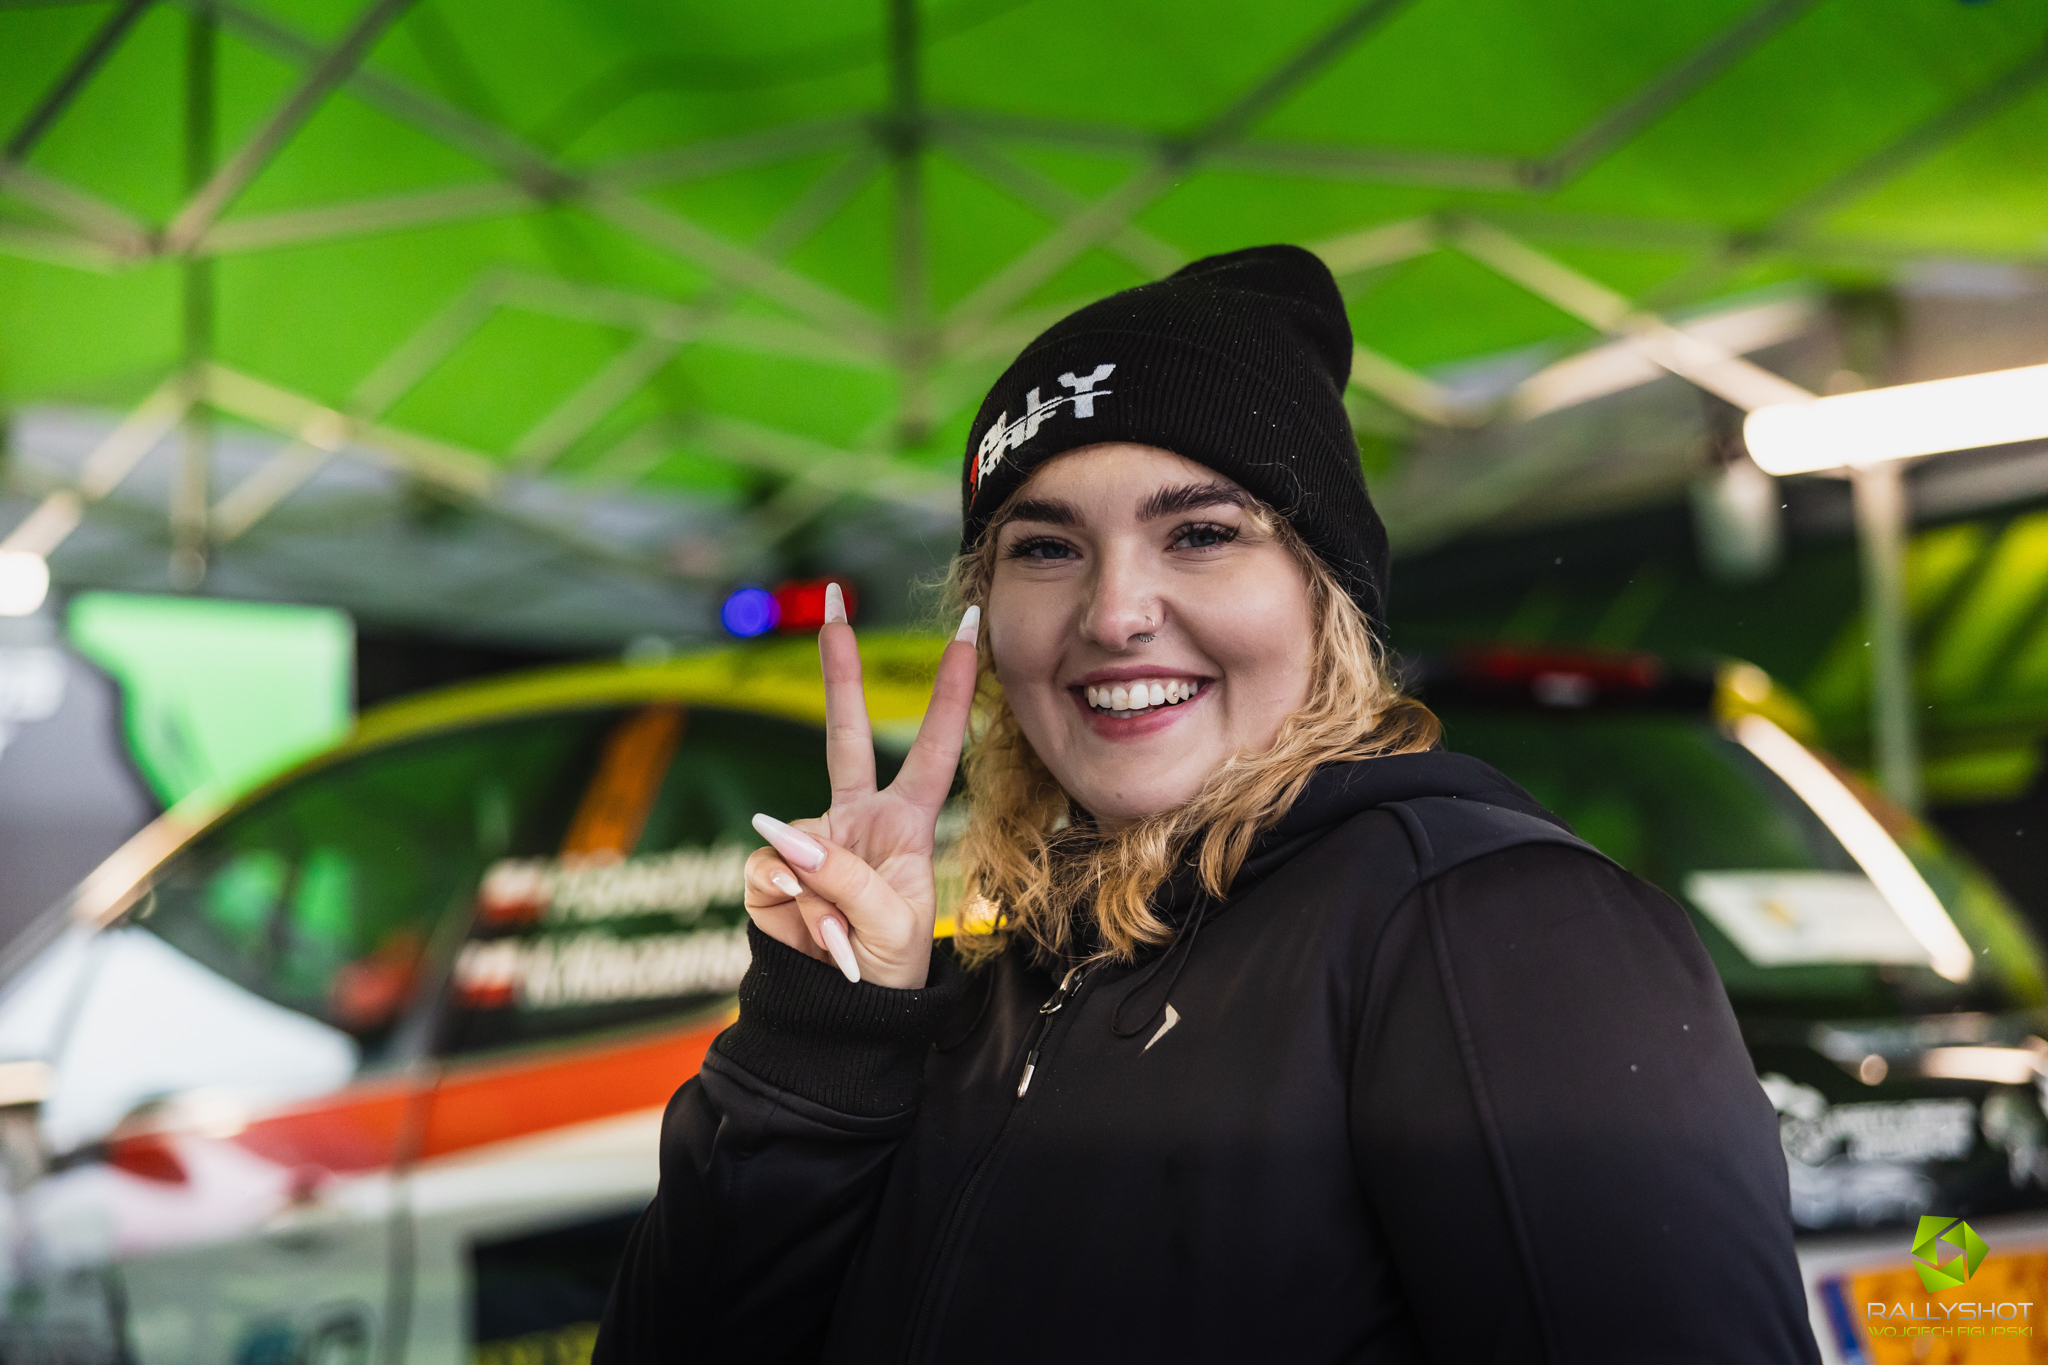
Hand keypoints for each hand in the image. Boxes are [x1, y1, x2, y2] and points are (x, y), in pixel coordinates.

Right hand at [744, 586, 978, 988]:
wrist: (840, 1014)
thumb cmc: (886, 970)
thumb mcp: (887, 928)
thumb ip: (842, 879)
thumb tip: (786, 839)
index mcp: (905, 823)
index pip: (933, 745)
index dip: (951, 688)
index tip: (969, 626)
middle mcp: (857, 818)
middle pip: (846, 731)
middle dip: (838, 666)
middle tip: (834, 597)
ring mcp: (809, 841)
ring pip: (799, 841)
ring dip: (822, 901)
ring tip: (842, 942)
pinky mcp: (768, 869)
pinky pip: (770, 874)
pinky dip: (791, 913)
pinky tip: (812, 939)